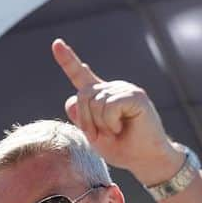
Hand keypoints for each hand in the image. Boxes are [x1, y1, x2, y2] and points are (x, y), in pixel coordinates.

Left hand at [53, 39, 181, 183]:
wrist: (145, 158)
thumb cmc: (121, 147)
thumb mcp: (93, 135)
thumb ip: (81, 117)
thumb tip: (72, 99)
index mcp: (100, 96)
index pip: (80, 75)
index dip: (68, 60)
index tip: (56, 44)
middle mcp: (112, 88)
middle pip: (82, 96)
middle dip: (86, 121)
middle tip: (101, 136)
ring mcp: (125, 89)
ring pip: (95, 103)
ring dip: (100, 125)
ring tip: (116, 131)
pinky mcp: (135, 95)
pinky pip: (109, 107)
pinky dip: (111, 123)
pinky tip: (123, 127)